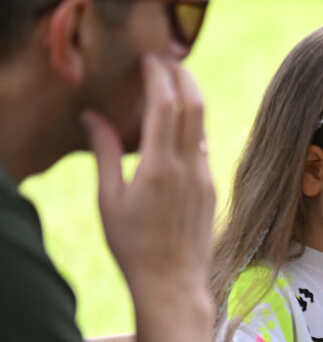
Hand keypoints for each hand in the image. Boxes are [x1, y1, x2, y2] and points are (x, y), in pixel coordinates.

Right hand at [82, 55, 214, 297]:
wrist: (174, 283)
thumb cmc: (134, 247)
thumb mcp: (109, 199)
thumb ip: (104, 153)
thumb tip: (91, 115)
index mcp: (159, 167)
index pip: (166, 104)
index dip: (159, 74)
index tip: (148, 57)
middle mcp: (189, 168)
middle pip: (195, 105)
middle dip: (182, 74)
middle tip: (165, 58)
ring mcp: (205, 178)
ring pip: (203, 124)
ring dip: (190, 98)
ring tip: (170, 84)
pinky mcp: (211, 188)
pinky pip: (204, 146)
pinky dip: (192, 126)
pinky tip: (176, 125)